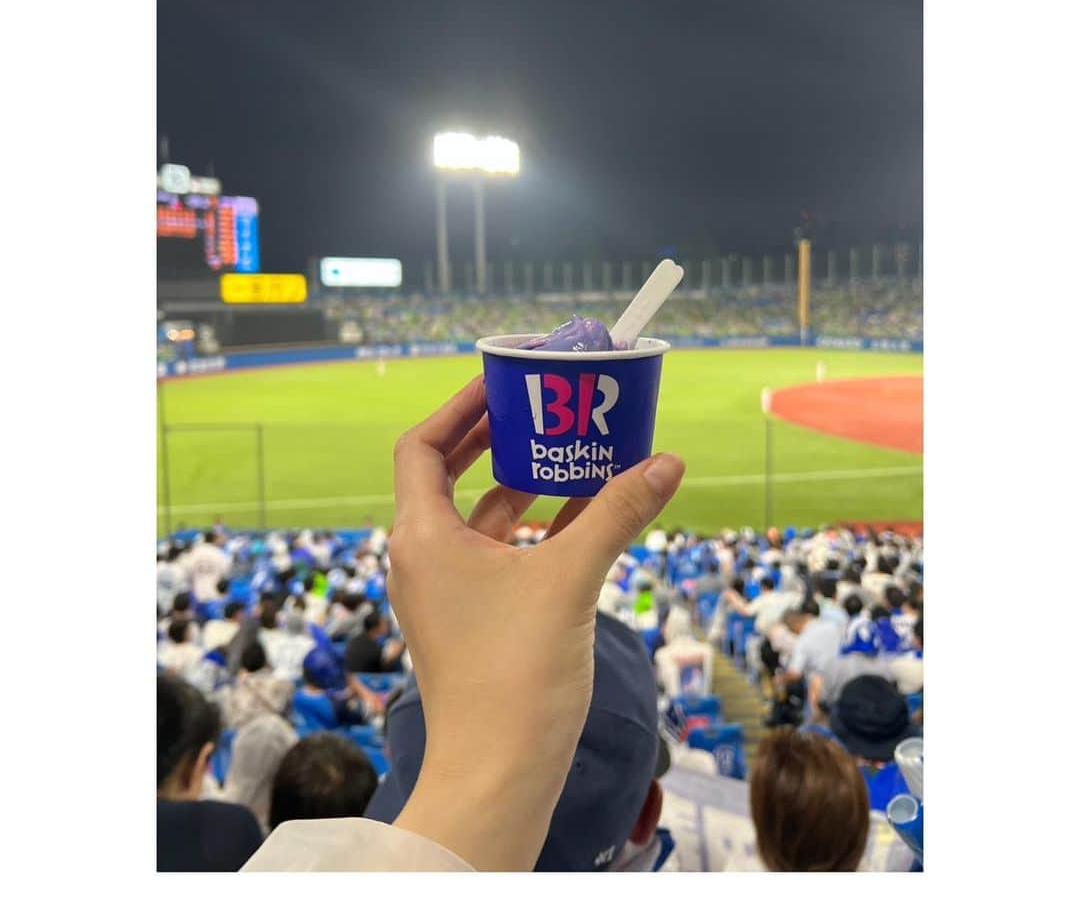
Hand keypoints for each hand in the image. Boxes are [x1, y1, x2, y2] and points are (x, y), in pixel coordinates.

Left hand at [388, 376, 683, 869]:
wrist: (498, 776)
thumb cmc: (516, 678)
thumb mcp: (570, 579)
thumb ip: (617, 513)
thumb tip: (667, 463)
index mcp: (423, 537)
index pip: (423, 447)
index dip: (460, 408)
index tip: (504, 385)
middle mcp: (423, 557)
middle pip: (451, 474)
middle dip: (499, 440)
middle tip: (545, 411)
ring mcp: (444, 591)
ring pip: (481, 517)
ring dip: (524, 485)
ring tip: (574, 455)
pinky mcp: (468, 618)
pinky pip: (498, 554)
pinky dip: (532, 529)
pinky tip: (580, 516)